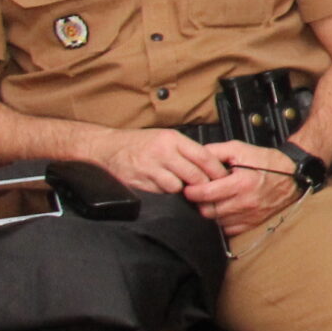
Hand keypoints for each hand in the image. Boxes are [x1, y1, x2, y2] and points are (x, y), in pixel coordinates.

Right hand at [92, 127, 228, 194]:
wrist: (106, 147)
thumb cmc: (139, 142)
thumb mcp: (165, 137)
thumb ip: (186, 149)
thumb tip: (212, 164)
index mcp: (173, 139)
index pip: (204, 157)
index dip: (217, 171)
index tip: (224, 178)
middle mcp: (162, 153)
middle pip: (195, 176)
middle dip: (204, 185)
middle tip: (209, 190)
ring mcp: (150, 168)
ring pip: (179, 187)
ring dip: (183, 191)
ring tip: (183, 188)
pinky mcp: (140, 182)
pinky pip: (162, 193)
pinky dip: (166, 193)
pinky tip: (164, 188)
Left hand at [186, 139, 303, 236]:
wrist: (294, 176)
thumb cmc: (268, 162)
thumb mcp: (241, 149)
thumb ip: (215, 151)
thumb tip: (194, 156)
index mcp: (241, 183)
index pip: (206, 194)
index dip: (192, 191)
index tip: (188, 188)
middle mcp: (245, 202)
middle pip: (208, 211)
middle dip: (199, 203)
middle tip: (199, 194)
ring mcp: (250, 215)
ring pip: (216, 221)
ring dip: (210, 212)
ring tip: (212, 200)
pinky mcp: (253, 223)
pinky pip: (228, 229)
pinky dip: (222, 221)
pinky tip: (224, 209)